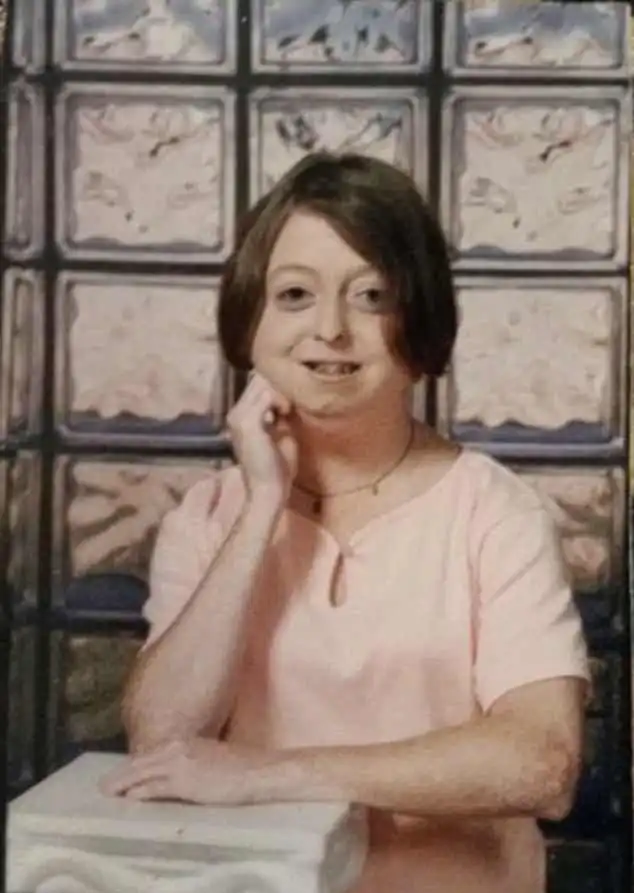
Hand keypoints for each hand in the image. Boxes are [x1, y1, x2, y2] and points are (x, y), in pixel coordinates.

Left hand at [100, 738, 262, 805]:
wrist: (257, 771)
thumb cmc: (239, 766)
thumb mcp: (209, 755)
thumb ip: (189, 759)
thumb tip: (172, 771)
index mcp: (184, 740)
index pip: (150, 753)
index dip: (133, 764)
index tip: (119, 773)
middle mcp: (177, 747)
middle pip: (140, 762)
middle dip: (120, 774)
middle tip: (103, 786)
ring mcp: (179, 764)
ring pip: (142, 774)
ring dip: (123, 783)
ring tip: (108, 792)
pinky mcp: (183, 782)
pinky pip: (154, 788)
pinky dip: (139, 793)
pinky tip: (129, 799)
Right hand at [227, 374, 297, 506]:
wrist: (269, 489)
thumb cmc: (277, 466)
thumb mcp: (279, 432)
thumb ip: (279, 413)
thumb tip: (287, 394)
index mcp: (240, 417)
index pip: (256, 384)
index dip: (275, 389)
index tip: (287, 408)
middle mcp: (234, 414)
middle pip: (258, 380)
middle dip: (278, 389)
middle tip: (288, 410)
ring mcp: (238, 417)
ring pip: (262, 384)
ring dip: (280, 394)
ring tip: (286, 413)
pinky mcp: (246, 422)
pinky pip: (266, 395)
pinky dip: (279, 401)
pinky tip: (284, 415)